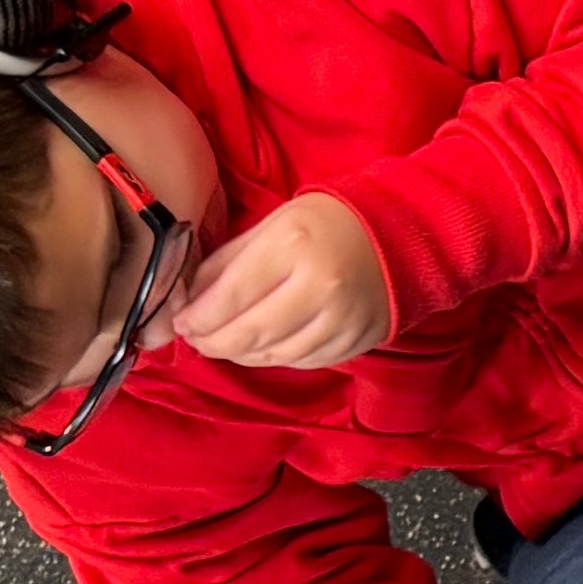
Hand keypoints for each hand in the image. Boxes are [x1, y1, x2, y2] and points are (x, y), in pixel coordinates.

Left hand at [167, 191, 395, 373]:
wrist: (401, 235)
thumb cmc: (327, 222)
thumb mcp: (273, 225)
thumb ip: (229, 261)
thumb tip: (190, 299)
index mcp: (294, 246)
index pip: (232, 295)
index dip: (199, 317)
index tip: (181, 323)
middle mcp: (321, 287)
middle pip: (252, 333)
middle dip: (214, 342)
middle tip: (196, 340)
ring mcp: (343, 320)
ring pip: (275, 354)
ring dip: (241, 354)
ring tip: (223, 345)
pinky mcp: (357, 341)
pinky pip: (303, 361)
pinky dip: (274, 358)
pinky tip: (261, 348)